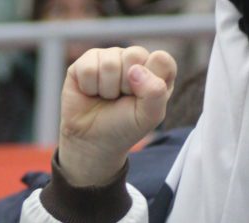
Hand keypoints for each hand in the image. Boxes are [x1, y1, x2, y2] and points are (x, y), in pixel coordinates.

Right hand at [58, 46, 175, 186]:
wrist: (92, 140)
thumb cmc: (123, 127)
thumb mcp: (149, 116)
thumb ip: (155, 92)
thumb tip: (135, 69)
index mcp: (155, 70)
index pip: (161, 59)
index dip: (151, 82)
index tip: (141, 100)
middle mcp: (133, 60)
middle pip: (134, 55)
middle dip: (127, 85)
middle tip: (121, 99)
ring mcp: (109, 57)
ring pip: (109, 63)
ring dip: (107, 89)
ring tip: (106, 98)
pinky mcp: (86, 61)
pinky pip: (88, 68)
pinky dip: (89, 87)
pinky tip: (90, 93)